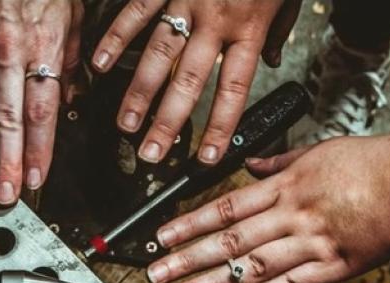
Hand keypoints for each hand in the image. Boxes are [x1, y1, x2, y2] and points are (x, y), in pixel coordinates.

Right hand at [0, 0, 83, 204]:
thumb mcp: (72, 15)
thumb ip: (72, 61)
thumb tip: (67, 99)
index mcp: (41, 46)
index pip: (40, 113)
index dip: (36, 151)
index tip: (33, 180)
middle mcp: (6, 49)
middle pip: (8, 119)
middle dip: (6, 162)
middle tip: (4, 195)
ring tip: (7, 135)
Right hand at [92, 0, 300, 164]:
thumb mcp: (288, 0)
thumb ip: (275, 34)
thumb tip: (270, 62)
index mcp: (249, 29)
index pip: (233, 91)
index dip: (219, 129)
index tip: (207, 158)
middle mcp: (216, 21)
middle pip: (189, 84)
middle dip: (168, 124)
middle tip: (152, 154)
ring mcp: (187, 1)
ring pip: (159, 55)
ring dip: (139, 94)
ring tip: (125, 124)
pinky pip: (137, 12)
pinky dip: (116, 37)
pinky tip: (101, 64)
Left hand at [146, 135, 389, 282]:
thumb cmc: (370, 164)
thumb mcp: (316, 151)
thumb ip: (278, 164)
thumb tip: (251, 167)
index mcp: (284, 188)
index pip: (224, 208)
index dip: (188, 225)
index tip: (161, 238)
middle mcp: (291, 216)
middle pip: (229, 241)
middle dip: (187, 258)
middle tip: (157, 272)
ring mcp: (312, 244)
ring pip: (253, 267)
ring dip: (214, 282)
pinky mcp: (335, 267)